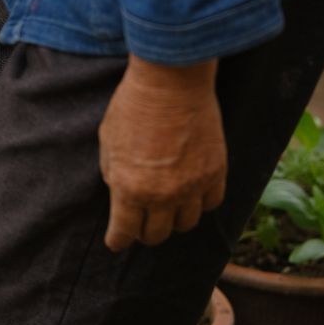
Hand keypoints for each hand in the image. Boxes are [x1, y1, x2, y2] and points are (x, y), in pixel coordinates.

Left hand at [99, 56, 226, 250]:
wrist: (170, 82)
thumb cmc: (132, 108)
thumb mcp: (108, 143)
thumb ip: (114, 175)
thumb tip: (121, 193)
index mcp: (129, 188)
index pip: (124, 232)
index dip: (118, 241)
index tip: (117, 242)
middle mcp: (162, 194)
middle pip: (156, 235)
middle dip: (144, 233)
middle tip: (140, 225)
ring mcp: (192, 185)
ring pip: (186, 225)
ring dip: (173, 222)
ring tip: (166, 212)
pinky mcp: (216, 171)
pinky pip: (211, 204)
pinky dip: (200, 205)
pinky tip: (191, 196)